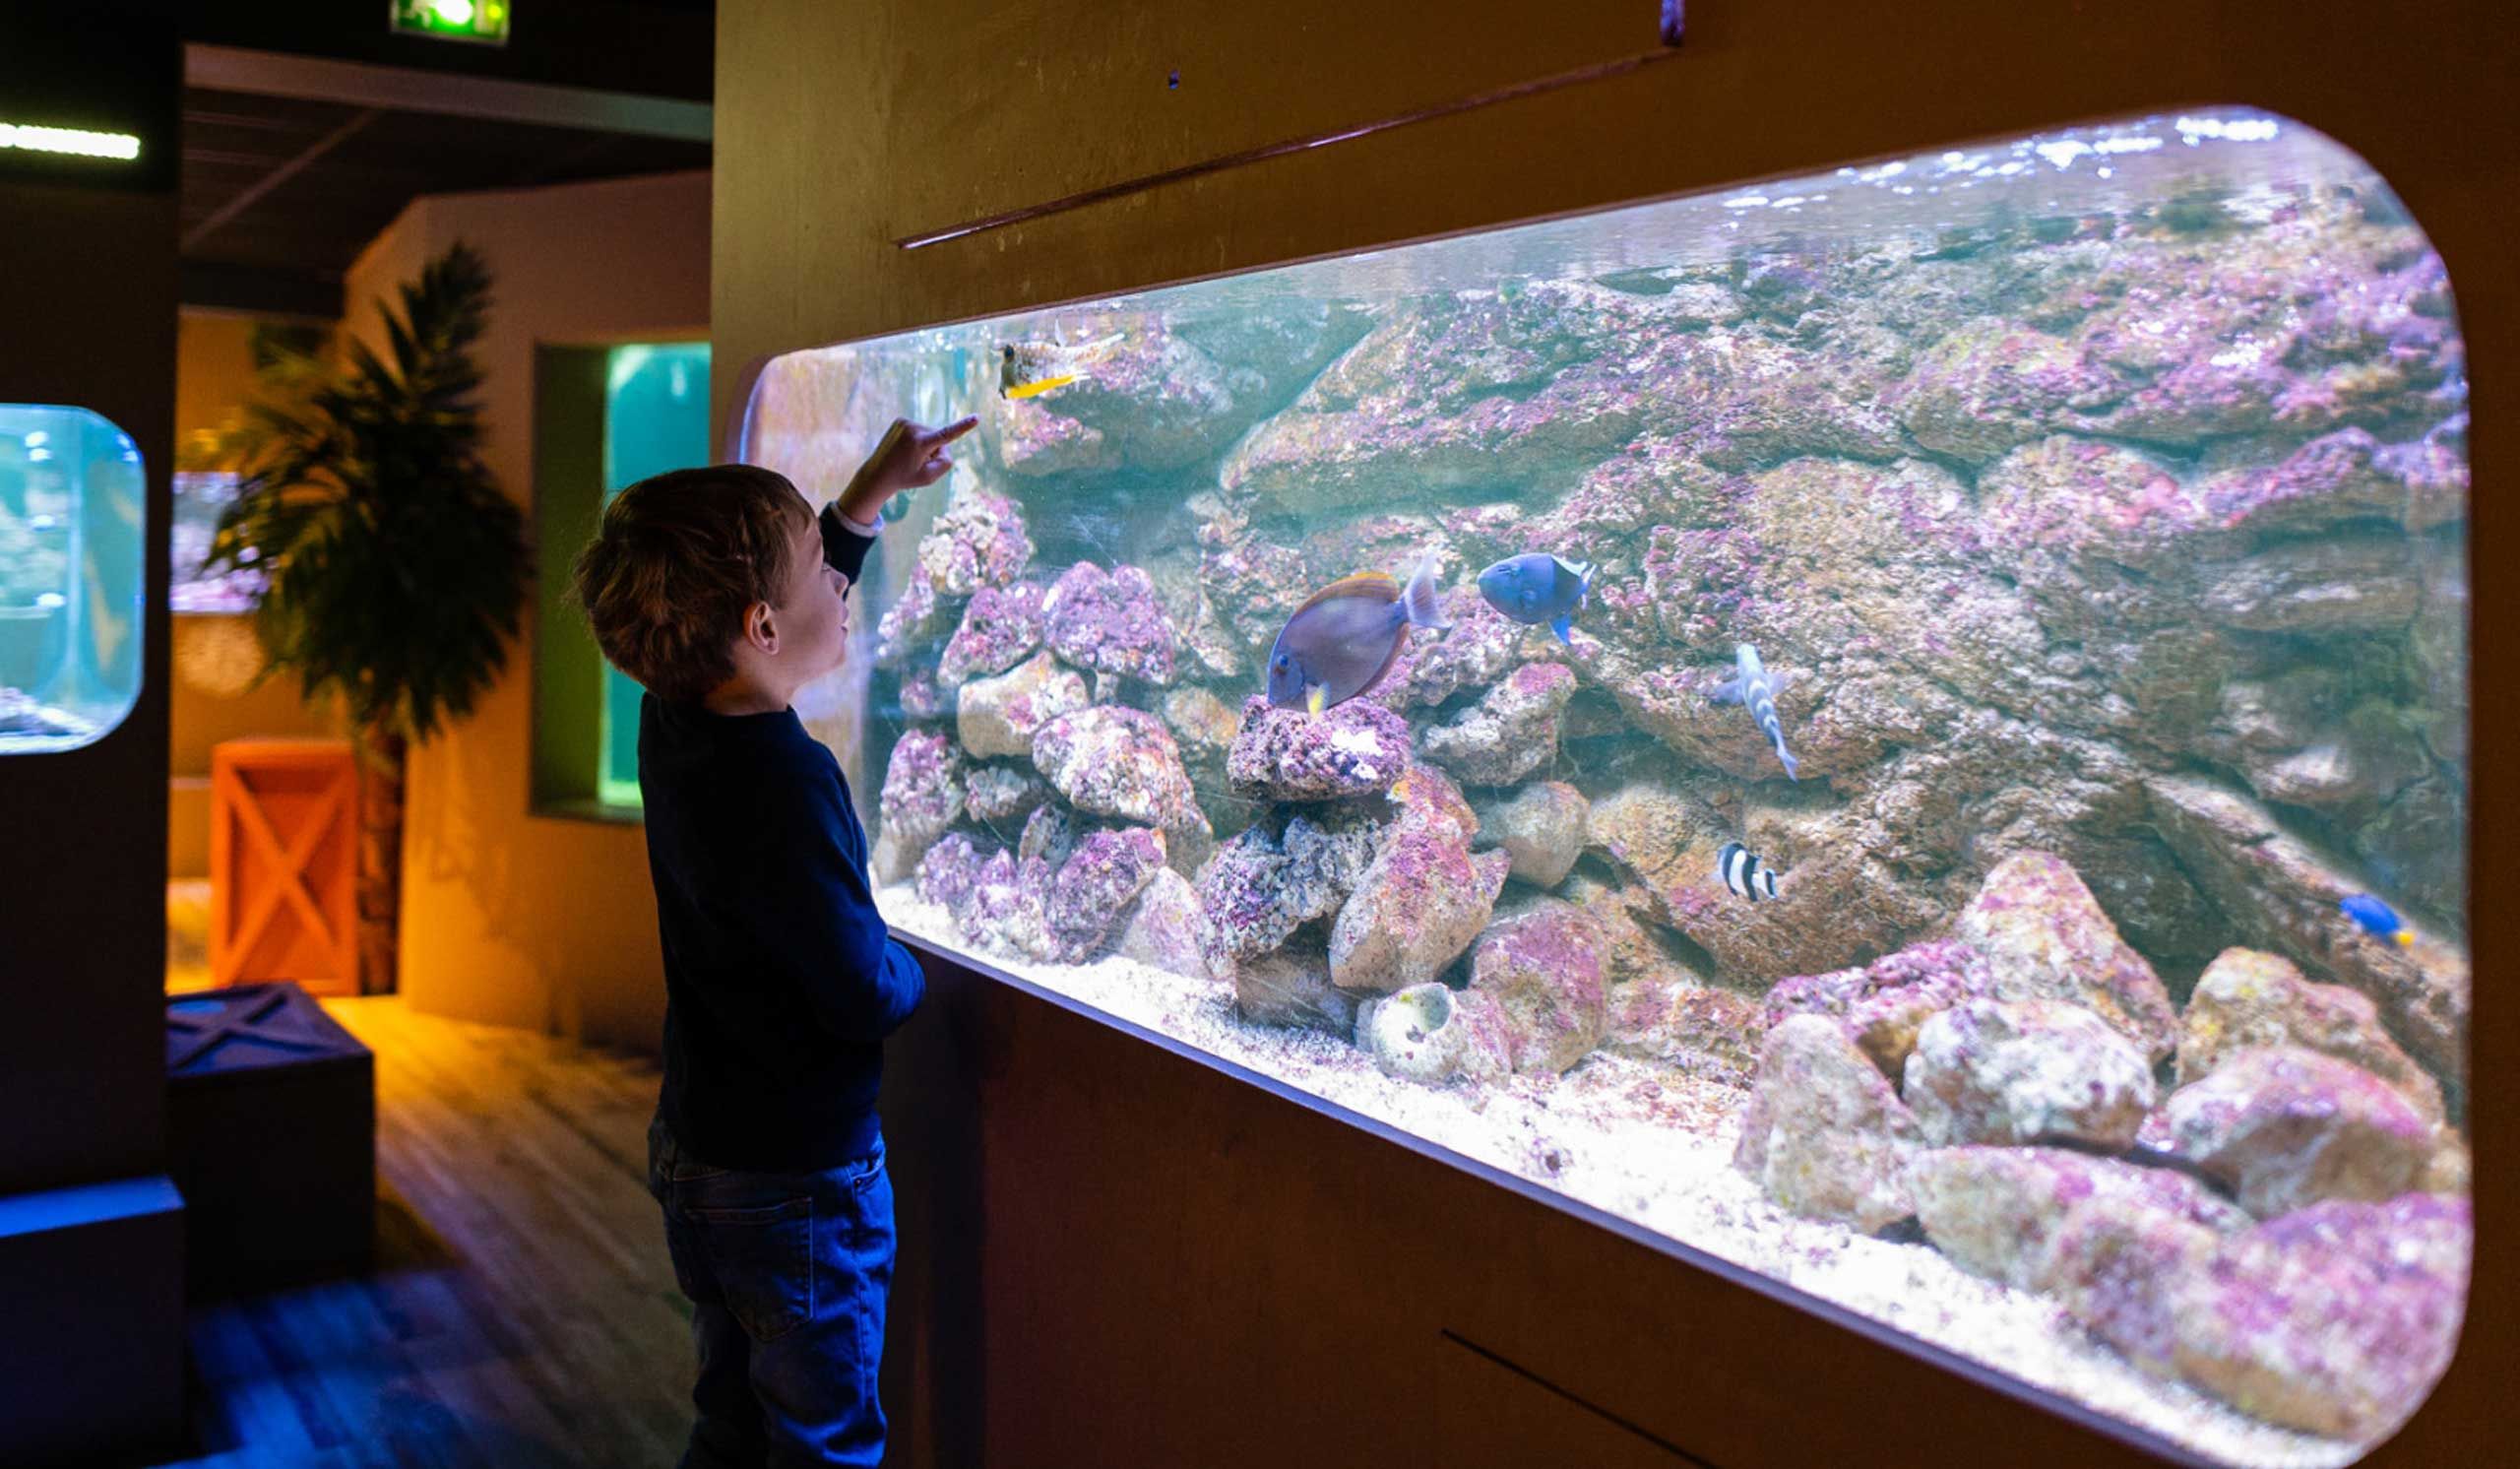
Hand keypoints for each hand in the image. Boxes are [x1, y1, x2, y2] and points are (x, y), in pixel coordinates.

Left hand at [838, 415, 977, 520]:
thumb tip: (945, 444)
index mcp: (920, 443)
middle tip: (915, 463)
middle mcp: (912, 429)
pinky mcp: (900, 420)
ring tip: (907, 456)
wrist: (878, 474)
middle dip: (933, 450)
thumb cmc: (905, 478)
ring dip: (924, 445)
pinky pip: (919, 430)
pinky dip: (916, 439)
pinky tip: (904, 448)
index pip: (947, 435)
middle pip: (939, 439)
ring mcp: (905, 422)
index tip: (976, 418)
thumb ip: (946, 461)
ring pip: (929, 434)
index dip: (963, 427)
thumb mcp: (930, 477)